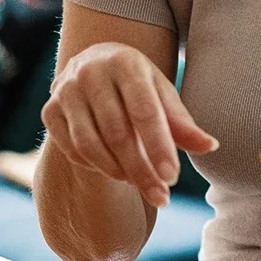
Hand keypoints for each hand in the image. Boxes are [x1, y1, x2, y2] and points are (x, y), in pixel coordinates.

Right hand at [40, 40, 217, 209]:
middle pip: (117, 133)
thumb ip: (183, 124)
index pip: (144, 111)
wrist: (93, 64)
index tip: (172, 179)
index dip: (159, 147)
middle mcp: (91, 73)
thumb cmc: (138, 85)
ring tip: (139, 183)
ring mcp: (65, 91)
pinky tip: (114, 171)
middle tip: (161, 197)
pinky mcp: (49, 110)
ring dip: (117, 171)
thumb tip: (210, 147)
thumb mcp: (162, 95)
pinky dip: (94, 167)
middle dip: (141, 170)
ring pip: (90, 144)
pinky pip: (72, 150)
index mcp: (126, 63)